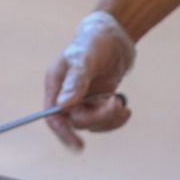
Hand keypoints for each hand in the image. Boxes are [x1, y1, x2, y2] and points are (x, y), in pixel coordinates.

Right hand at [43, 12, 135, 149]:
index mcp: (56, 86)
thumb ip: (75, 81)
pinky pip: (104, 120)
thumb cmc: (94, 42)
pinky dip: (116, 119)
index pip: (53, 117)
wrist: (115, 35)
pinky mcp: (98, 102)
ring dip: (109, 119)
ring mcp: (83, 100)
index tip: (78, 145)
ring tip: (122, 105)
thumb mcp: (84, 58)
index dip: (63, 133)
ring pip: (92, 124)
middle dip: (98, 118)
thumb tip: (63, 106)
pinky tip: (126, 109)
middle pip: (77, 122)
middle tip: (116, 105)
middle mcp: (67, 96)